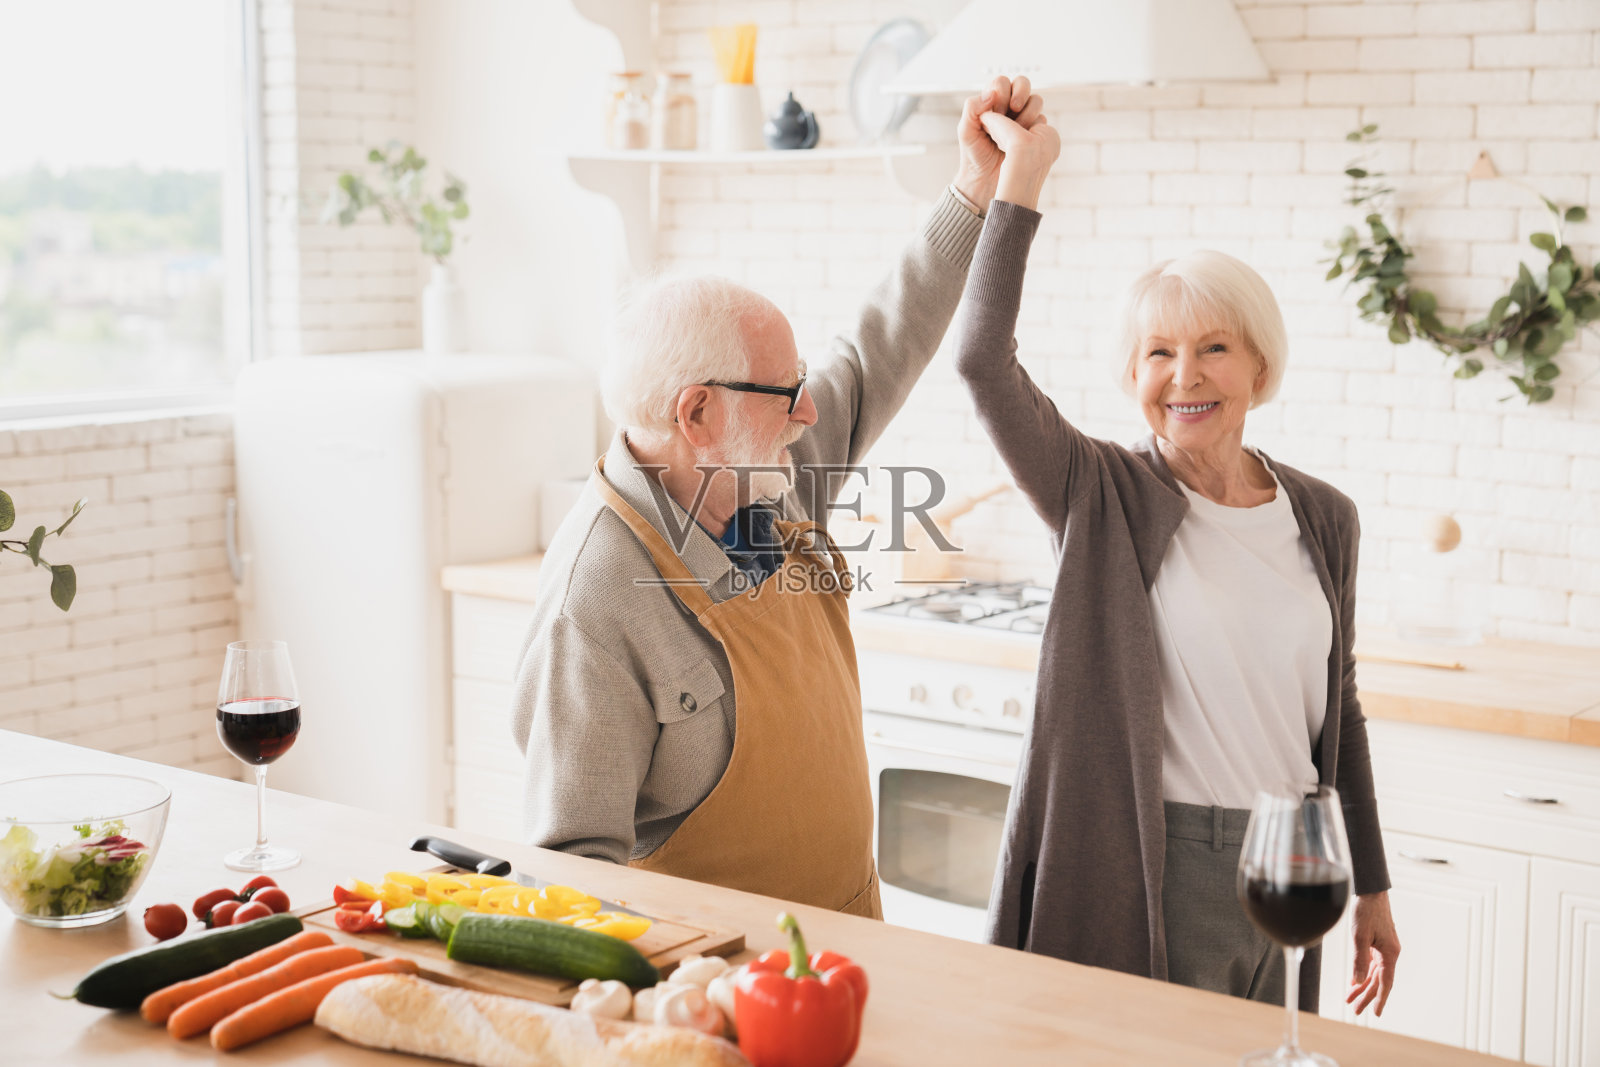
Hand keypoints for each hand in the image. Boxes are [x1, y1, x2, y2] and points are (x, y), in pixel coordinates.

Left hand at [953, 75, 1045, 212]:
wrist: (985, 180)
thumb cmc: (973, 155)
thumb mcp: (966, 131)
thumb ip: (972, 108)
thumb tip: (992, 94)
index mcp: (991, 102)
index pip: (1001, 82)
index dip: (1001, 92)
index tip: (996, 111)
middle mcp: (1008, 107)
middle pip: (1022, 83)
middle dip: (1021, 93)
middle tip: (1014, 109)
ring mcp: (1023, 119)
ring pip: (1036, 100)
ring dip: (1029, 111)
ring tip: (1017, 129)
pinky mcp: (1034, 132)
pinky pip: (1042, 120)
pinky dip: (1035, 126)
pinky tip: (1023, 139)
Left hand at [1347, 891, 1399, 1015]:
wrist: (1370, 891)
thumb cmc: (1366, 911)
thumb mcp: (1359, 936)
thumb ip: (1359, 960)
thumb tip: (1356, 981)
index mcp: (1390, 953)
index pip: (1385, 982)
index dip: (1380, 999)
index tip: (1375, 1013)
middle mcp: (1390, 953)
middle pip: (1379, 980)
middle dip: (1367, 995)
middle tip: (1355, 1010)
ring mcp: (1384, 948)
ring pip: (1374, 973)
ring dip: (1362, 985)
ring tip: (1350, 999)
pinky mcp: (1378, 942)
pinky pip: (1371, 963)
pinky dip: (1362, 973)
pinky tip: (1354, 981)